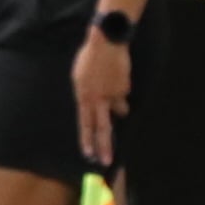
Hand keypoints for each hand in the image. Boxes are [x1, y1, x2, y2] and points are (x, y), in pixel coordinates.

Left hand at [73, 33, 131, 167]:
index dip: (86, 141)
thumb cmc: (89, 59)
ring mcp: (114, 94)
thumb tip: (96, 108)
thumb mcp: (80, 79)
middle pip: (102, 128)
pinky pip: (124, 94)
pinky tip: (118, 76)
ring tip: (115, 94)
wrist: (106, 42)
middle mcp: (98, 99)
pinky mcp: (125, 87)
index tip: (89, 155)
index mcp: (84, 97)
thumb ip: (86, 96)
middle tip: (107, 161)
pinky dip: (121, 89)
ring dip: (118, 106)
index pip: (85, 124)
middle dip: (105, 146)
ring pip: (119, 109)